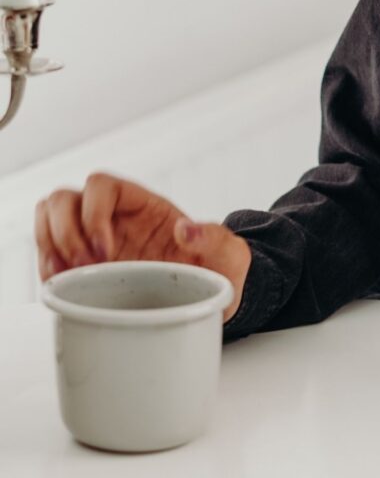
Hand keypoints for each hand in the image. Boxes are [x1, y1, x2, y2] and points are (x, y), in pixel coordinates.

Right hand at [34, 171, 252, 323]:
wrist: (211, 298)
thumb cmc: (219, 270)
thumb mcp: (229, 254)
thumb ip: (215, 238)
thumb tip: (188, 229)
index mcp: (145, 206)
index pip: (102, 184)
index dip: (93, 212)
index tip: (107, 250)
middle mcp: (115, 217)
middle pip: (64, 199)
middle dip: (64, 232)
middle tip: (85, 266)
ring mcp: (97, 239)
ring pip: (49, 218)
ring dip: (48, 245)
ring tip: (66, 276)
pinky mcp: (87, 266)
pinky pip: (50, 252)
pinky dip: (47, 265)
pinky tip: (60, 286)